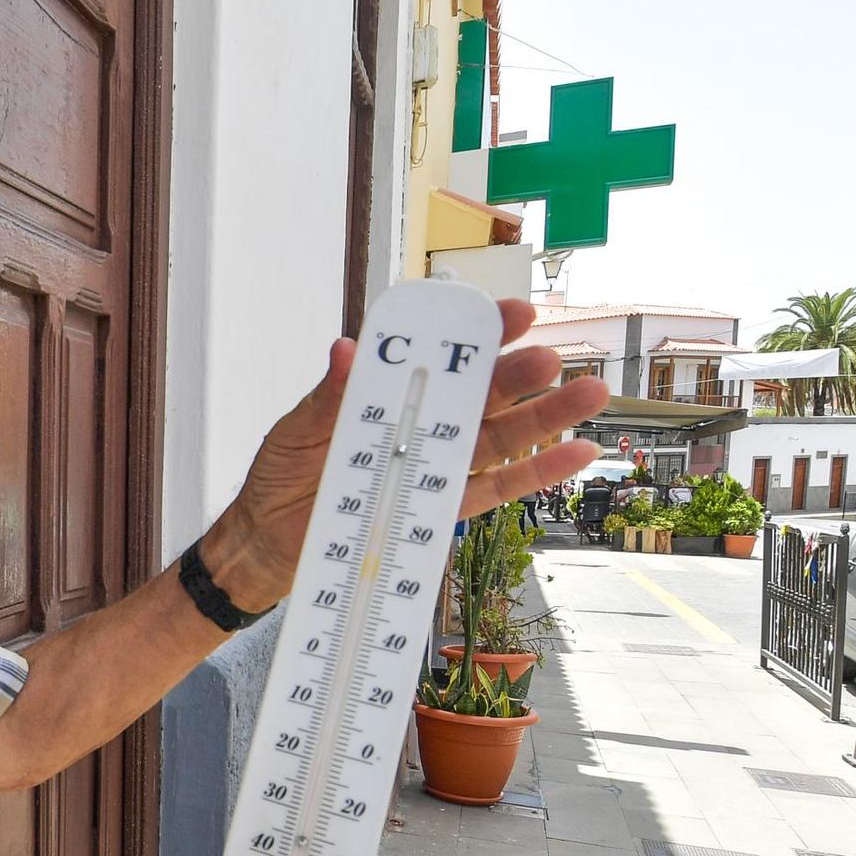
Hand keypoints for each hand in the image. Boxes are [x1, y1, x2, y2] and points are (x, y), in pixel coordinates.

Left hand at [202, 300, 608, 610]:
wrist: (267, 541)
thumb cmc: (281, 477)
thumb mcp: (298, 430)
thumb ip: (329, 396)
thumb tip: (346, 349)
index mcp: (389, 397)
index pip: (440, 360)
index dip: (477, 336)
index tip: (512, 314)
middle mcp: (420, 428)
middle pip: (480, 397)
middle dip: (519, 375)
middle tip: (552, 357)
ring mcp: (433, 469)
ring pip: (498, 439)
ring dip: (545, 418)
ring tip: (588, 393)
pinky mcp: (438, 512)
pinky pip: (492, 491)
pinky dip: (536, 474)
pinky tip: (575, 453)